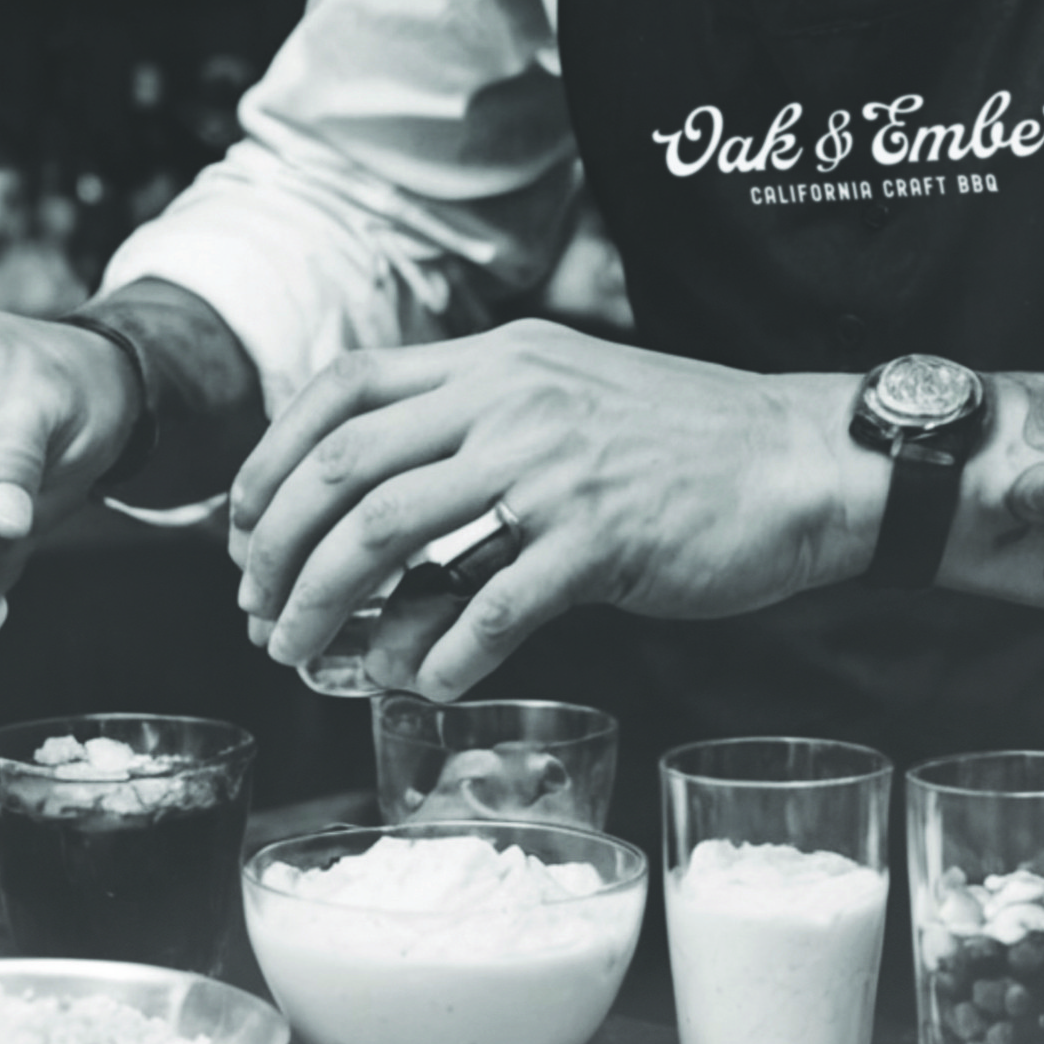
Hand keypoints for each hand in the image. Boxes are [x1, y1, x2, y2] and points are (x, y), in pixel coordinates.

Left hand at [226, 324, 883, 699]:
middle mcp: (512, 400)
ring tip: (306, 653)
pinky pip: (492, 604)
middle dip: (279, 546)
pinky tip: (422, 683)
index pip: (343, 387)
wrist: (801, 462)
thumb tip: (383, 532)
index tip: (242, 526)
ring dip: (331, 604)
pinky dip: (441, 653)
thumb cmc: (684, 446)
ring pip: (394, 532)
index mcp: (496, 360)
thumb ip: (476, 442)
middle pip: (346, 466)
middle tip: (258, 610)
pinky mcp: (601, 539)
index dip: (272, 458)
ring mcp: (554, 467)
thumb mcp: (567, 403)